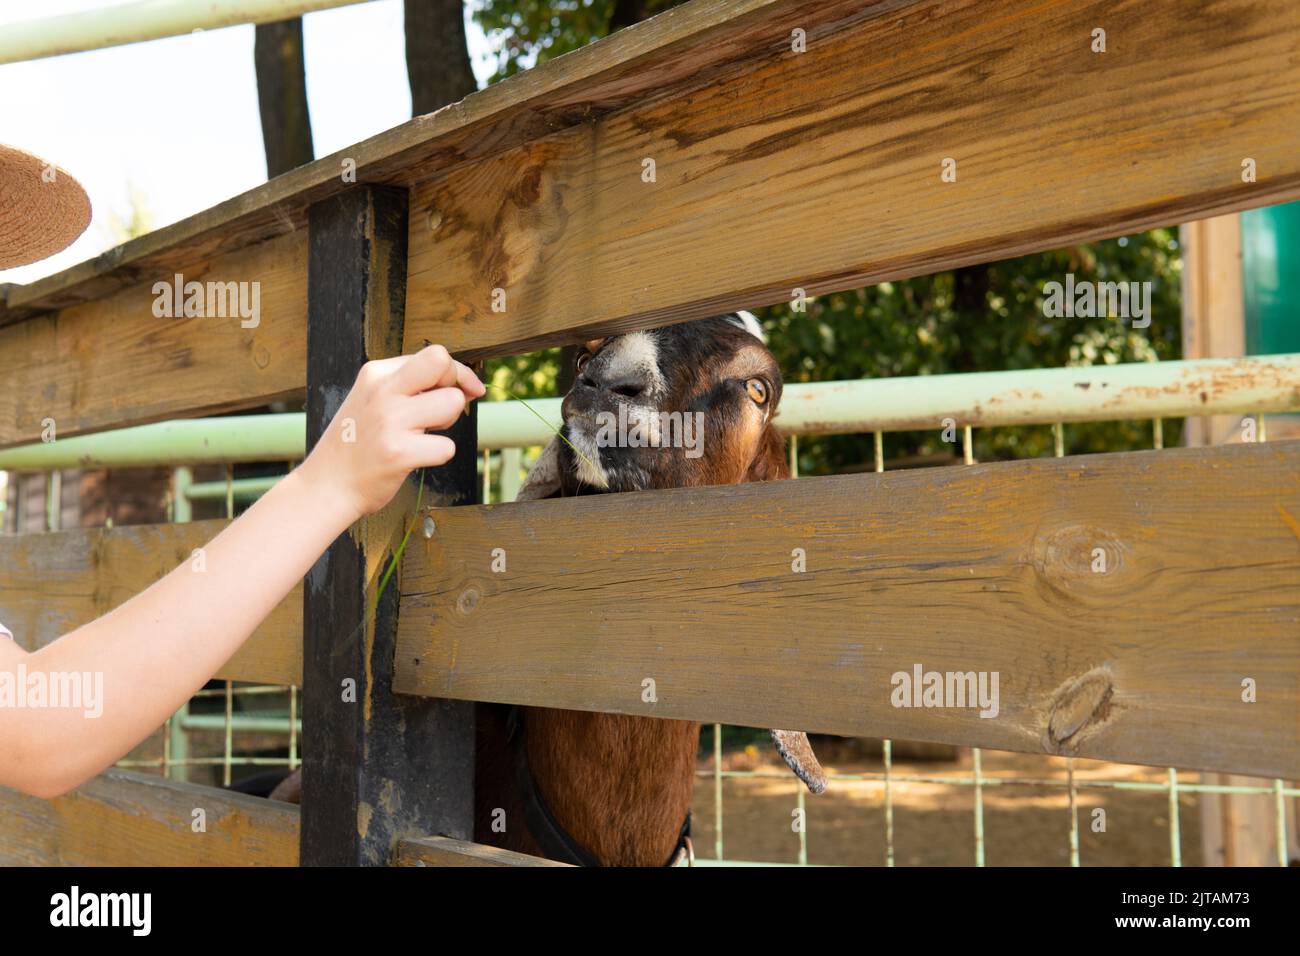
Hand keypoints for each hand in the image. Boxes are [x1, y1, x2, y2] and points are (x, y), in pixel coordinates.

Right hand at [300, 344, 485, 519]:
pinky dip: (438, 455)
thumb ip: (413, 386)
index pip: (435, 356)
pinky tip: (414, 458)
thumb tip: (470, 386)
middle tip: (442, 411)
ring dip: (447, 424)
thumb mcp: (375, 400)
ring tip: (421, 436)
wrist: (326, 485)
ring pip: (452, 403)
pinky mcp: (398, 453)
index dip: (456, 373)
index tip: (464, 391)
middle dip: (456, 385)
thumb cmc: (359, 443)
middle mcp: (382, 391)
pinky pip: (447, 447)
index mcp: (376, 373)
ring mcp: (389, 421)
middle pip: (442, 363)